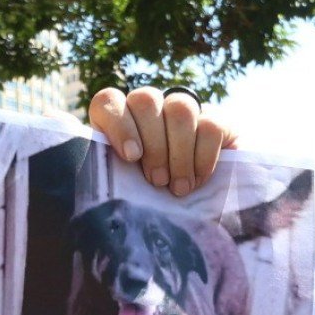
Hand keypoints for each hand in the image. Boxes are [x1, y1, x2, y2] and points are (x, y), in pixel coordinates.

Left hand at [88, 86, 236, 197]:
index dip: (117, 124)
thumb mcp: (127, 193)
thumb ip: (112, 180)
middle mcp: (150, 110)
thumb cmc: (151, 205)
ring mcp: (184, 111)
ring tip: (178, 187)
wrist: (199, 214)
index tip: (131, 157)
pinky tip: (199, 179)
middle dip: (152, 144)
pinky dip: (204, 157)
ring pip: (180, 107)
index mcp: (119, 123)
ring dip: (178, 152)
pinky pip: (211, 125)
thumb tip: (96, 190)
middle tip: (157, 181)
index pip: (107, 101)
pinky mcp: (218, 121)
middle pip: (145, 100)